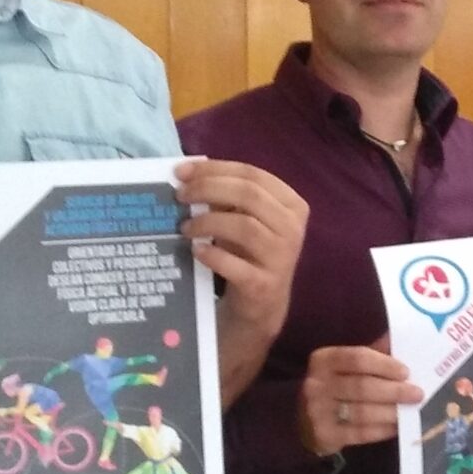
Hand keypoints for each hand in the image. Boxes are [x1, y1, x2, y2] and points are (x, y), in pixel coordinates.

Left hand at [176, 160, 307, 343]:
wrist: (261, 304)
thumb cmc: (249, 253)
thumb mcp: (244, 219)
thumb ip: (225, 196)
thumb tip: (187, 175)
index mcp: (291, 204)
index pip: (252, 174)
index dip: (215, 169)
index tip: (181, 172)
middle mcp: (292, 228)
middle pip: (249, 195)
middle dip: (209, 189)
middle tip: (180, 195)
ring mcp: (281, 258)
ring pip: (244, 226)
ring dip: (208, 222)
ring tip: (184, 227)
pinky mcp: (264, 285)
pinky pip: (236, 265)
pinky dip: (213, 255)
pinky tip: (197, 251)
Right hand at [298, 339, 420, 454]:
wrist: (302, 421)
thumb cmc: (333, 387)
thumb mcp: (344, 367)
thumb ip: (370, 355)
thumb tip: (399, 341)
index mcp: (324, 360)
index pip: (358, 358)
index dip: (384, 364)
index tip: (406, 372)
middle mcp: (317, 384)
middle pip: (362, 386)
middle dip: (394, 391)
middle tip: (417, 394)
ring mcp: (318, 411)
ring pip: (362, 412)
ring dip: (390, 412)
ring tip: (409, 411)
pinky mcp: (324, 434)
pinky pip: (359, 433)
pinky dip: (381, 430)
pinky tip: (395, 427)